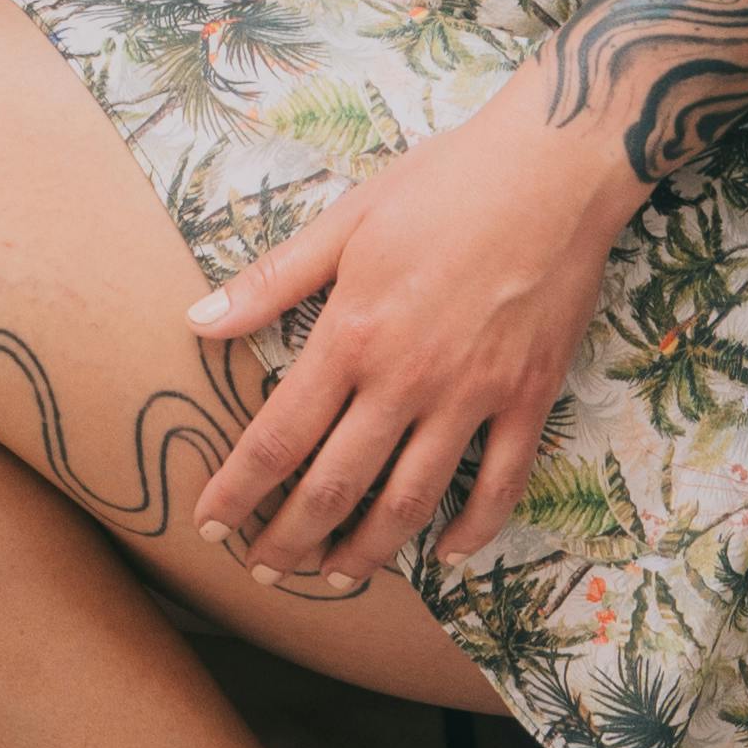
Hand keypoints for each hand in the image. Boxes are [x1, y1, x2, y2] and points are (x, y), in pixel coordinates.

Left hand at [183, 99, 639, 581]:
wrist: (550, 170)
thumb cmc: (442, 184)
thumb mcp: (346, 220)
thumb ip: (271, 281)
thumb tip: (197, 322)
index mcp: (352, 334)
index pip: (277, 438)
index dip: (239, 492)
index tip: (209, 527)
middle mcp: (406, 379)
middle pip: (335, 488)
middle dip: (289, 541)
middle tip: (261, 571)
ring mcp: (472, 397)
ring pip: (409, 504)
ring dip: (364, 553)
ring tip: (332, 577)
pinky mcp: (528, 400)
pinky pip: (499, 487)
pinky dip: (471, 532)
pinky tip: (445, 552)